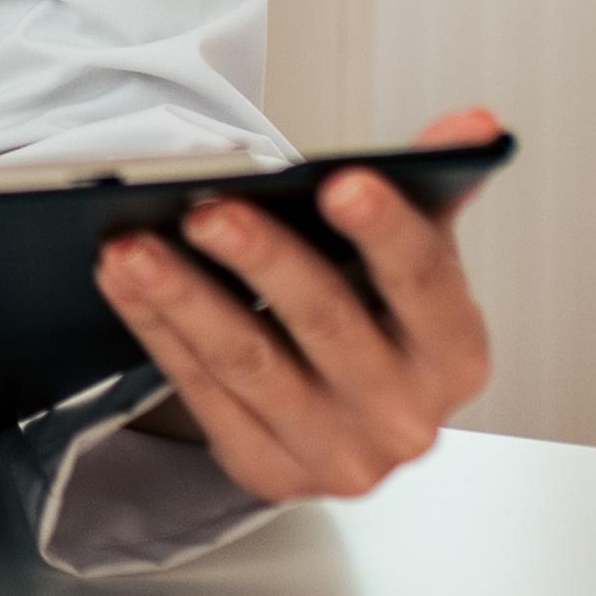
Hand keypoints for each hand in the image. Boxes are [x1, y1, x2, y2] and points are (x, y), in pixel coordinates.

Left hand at [91, 107, 503, 503]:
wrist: (353, 416)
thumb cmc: (382, 318)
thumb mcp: (417, 254)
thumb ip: (436, 183)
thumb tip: (473, 124)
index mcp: (455, 355)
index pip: (425, 285)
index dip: (386, 232)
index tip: (342, 181)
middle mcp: (403, 417)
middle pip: (326, 324)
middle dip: (264, 261)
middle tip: (207, 208)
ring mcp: (334, 454)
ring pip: (248, 364)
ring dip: (183, 297)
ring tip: (132, 243)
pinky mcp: (268, 471)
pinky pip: (201, 393)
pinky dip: (156, 329)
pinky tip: (122, 279)